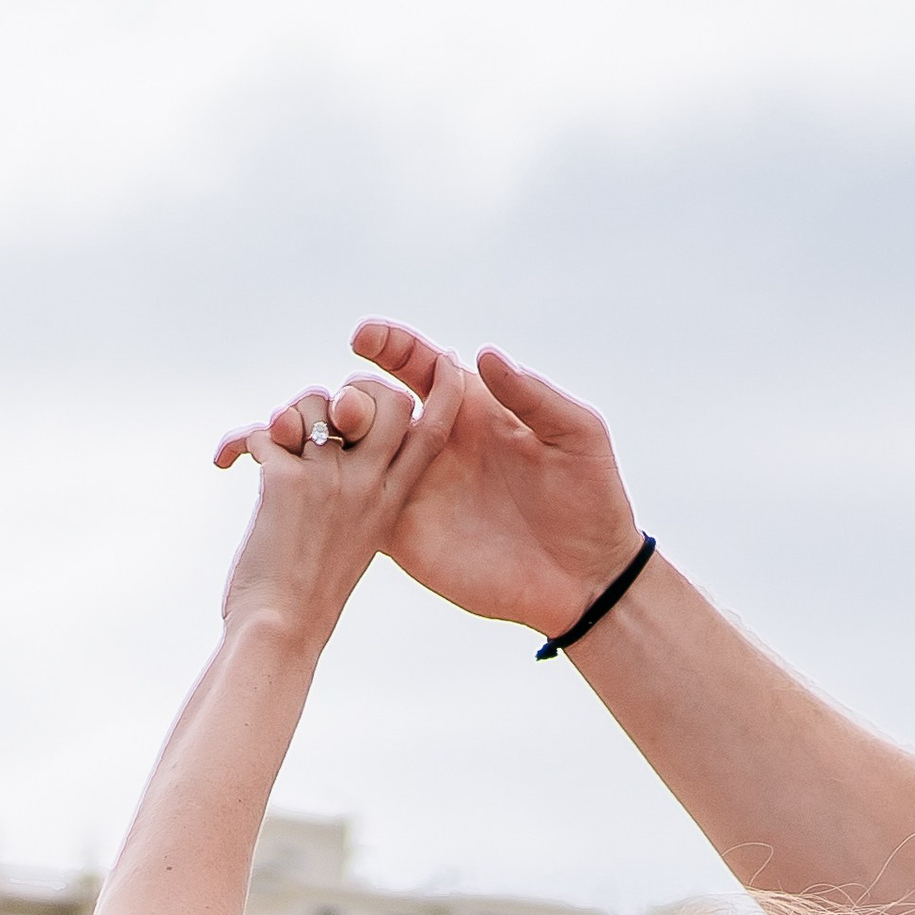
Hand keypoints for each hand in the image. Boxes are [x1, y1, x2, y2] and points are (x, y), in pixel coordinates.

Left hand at [210, 369, 462, 653]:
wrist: (279, 630)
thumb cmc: (307, 594)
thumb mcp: (349, 540)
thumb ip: (351, 490)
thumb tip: (316, 435)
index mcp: (391, 503)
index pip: (432, 435)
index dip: (445, 394)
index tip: (452, 363)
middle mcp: (368, 486)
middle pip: (381, 400)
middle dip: (350, 393)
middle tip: (319, 421)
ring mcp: (331, 481)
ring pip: (312, 405)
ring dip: (285, 418)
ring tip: (270, 446)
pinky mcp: (288, 480)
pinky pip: (264, 431)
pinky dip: (236, 443)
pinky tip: (225, 463)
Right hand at [351, 318, 640, 641]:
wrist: (588, 578)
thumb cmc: (592, 500)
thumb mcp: (577, 436)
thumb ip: (533, 395)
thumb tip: (485, 355)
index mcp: (470, 410)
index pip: (417, 363)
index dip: (389, 343)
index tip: (366, 335)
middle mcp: (435, 444)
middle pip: (373, 402)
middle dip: (355, 394)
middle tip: (358, 407)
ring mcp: (416, 490)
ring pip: (354, 450)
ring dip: (333, 437)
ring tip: (334, 434)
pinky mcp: (405, 536)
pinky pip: (357, 507)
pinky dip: (332, 492)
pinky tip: (322, 482)